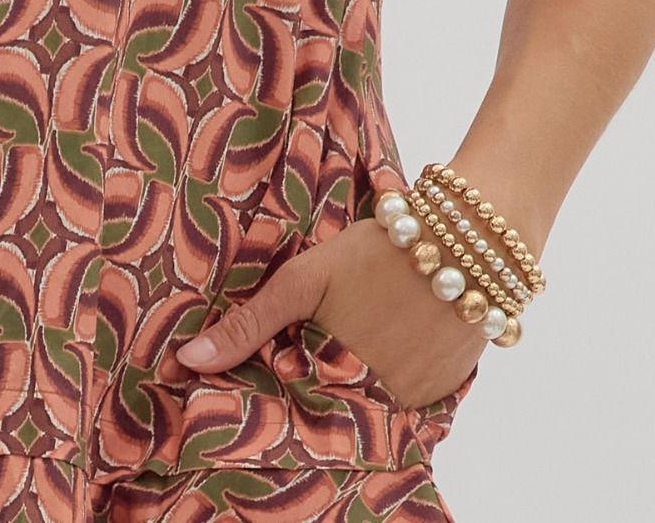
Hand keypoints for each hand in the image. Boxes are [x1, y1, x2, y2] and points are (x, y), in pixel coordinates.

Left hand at [174, 215, 486, 410]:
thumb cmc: (378, 251)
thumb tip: (188, 362)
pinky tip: (382, 352)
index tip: (244, 396)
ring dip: (350, 394)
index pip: (288, 414)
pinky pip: (406, 405)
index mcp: (335, 380)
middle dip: (309, 399)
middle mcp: (375, 404)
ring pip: (368, 411)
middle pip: (330, 415)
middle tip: (300, 368)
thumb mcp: (304, 279)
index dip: (268, 402)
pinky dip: (390, 387)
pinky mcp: (444, 392)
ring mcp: (414, 402)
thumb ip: (250, 324)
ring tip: (343, 355)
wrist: (467, 239)